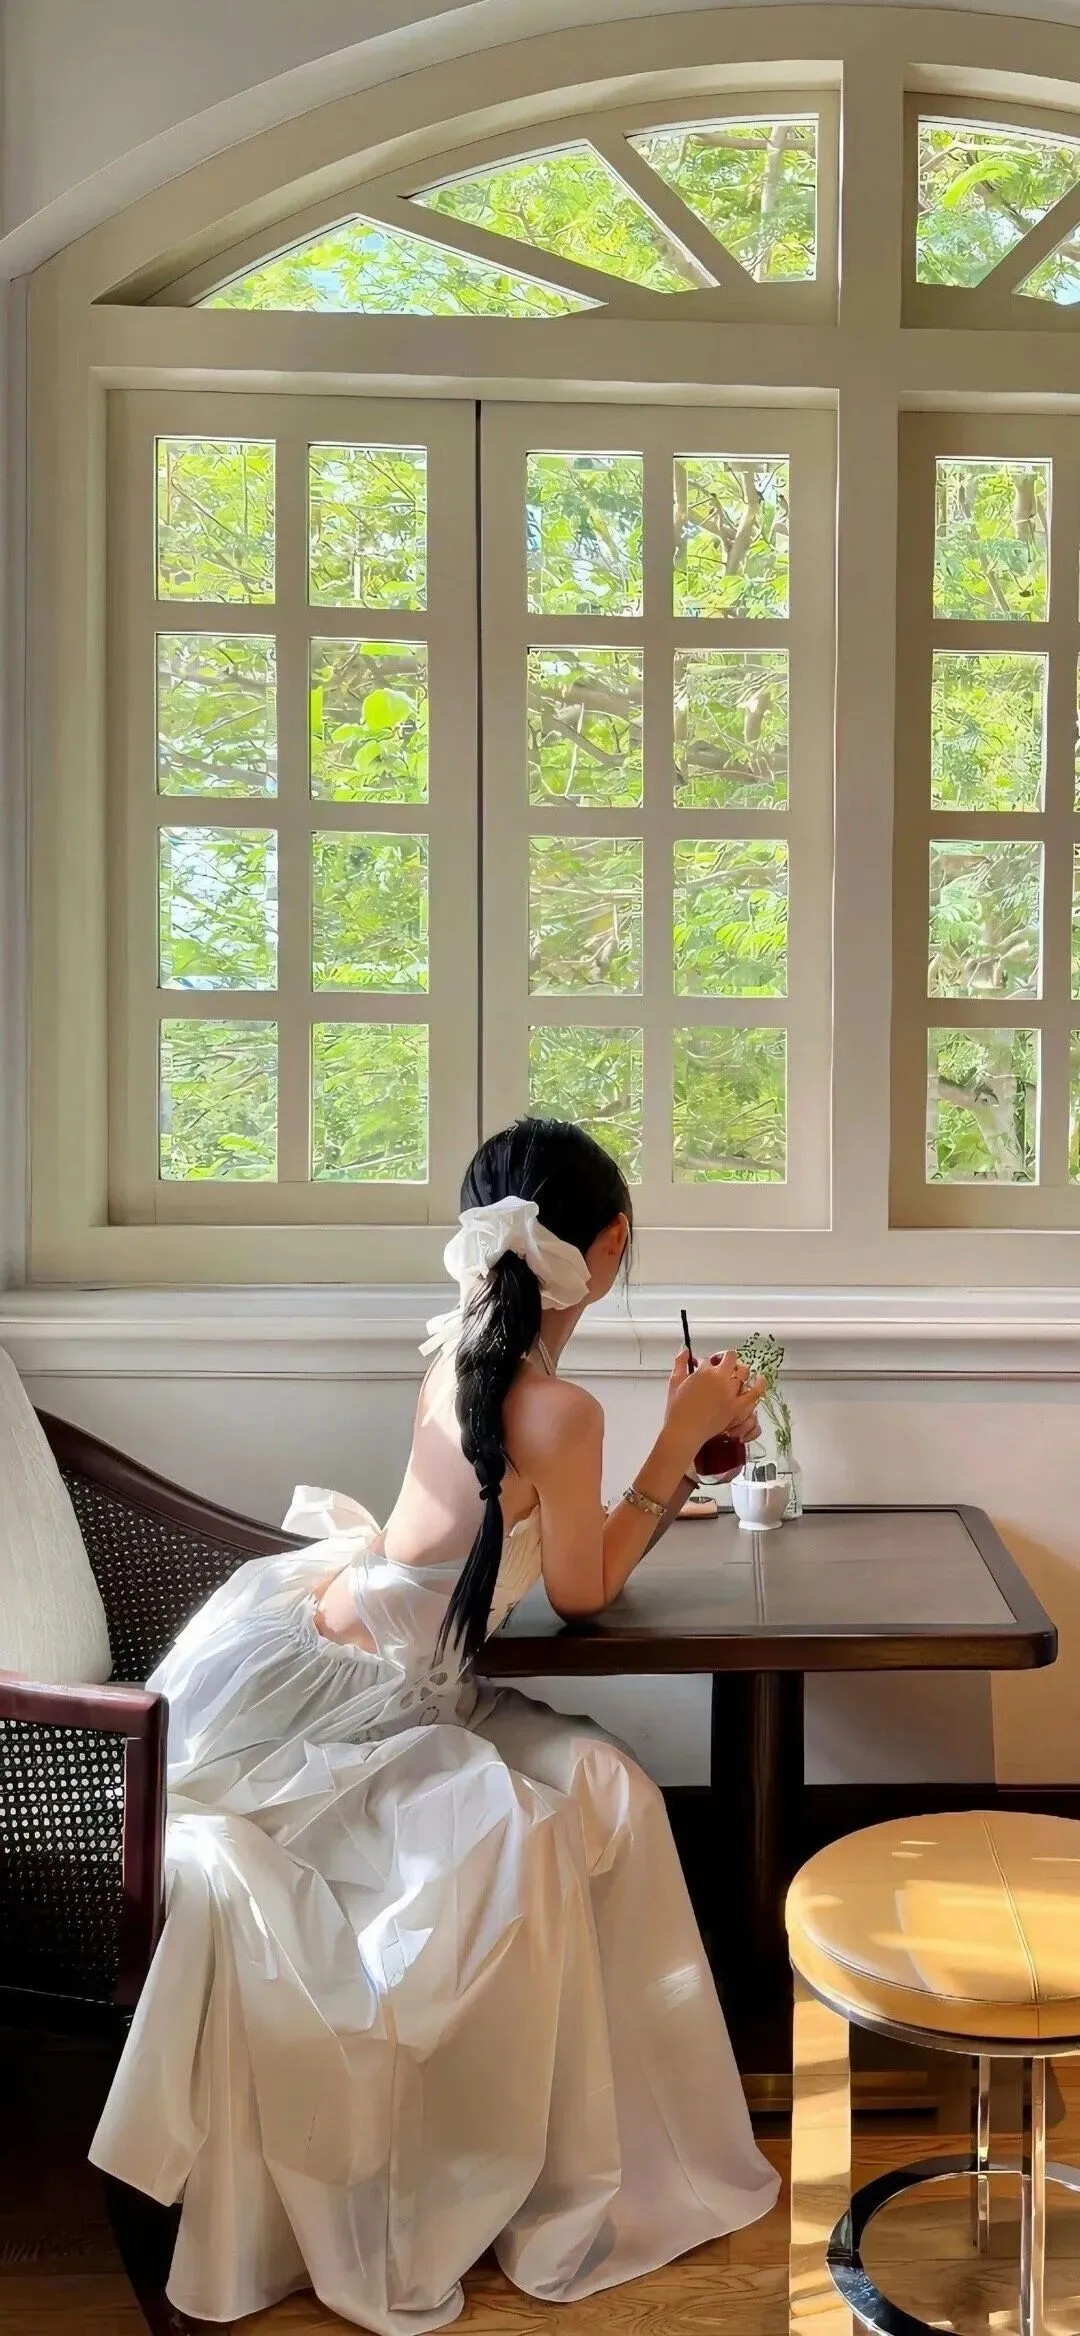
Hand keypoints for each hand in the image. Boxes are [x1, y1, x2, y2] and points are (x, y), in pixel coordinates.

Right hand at [665, 1348, 766, 1468]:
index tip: (703, 1368)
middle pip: (730, 1359)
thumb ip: (680, 1363)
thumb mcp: (675, 1382)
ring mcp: (730, 1392)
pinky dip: (760, 1384)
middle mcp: (719, 1379)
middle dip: (725, 1360)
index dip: (707, 1363)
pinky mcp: (737, 1406)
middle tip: (721, 1367)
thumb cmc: (677, 1409)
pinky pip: (754, 1393)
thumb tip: (685, 1350)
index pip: (709, 1360)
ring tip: (737, 1373)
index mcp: (704, 1372)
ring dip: (740, 1370)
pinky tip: (760, 1379)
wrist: (685, 1431)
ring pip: (743, 1373)